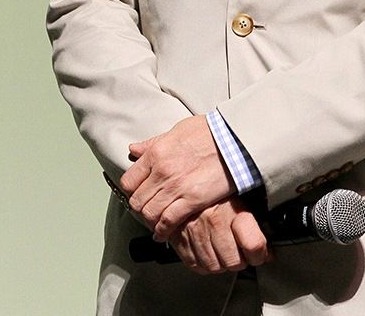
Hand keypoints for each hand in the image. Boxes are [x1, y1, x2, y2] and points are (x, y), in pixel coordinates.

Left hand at [120, 115, 234, 240]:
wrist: (235, 139)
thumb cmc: (210, 131)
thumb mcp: (178, 130)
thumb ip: (154, 143)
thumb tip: (134, 150)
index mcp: (156, 153)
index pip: (128, 181)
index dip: (132, 190)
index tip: (139, 193)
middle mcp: (161, 172)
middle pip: (137, 201)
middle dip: (141, 207)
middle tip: (148, 208)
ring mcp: (176, 187)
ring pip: (149, 214)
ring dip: (151, 220)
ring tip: (155, 221)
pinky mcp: (191, 200)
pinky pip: (168, 222)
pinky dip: (163, 231)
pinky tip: (163, 233)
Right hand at [170, 197, 270, 274]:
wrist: (186, 186)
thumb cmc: (217, 192)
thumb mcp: (240, 197)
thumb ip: (255, 222)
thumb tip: (269, 250)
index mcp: (232, 209)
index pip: (254, 245)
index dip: (261, 253)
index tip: (261, 252)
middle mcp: (213, 222)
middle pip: (234, 262)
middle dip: (240, 260)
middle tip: (240, 249)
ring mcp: (195, 234)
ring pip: (216, 268)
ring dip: (222, 263)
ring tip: (224, 247)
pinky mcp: (181, 243)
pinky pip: (198, 267)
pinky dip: (206, 263)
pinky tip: (210, 250)